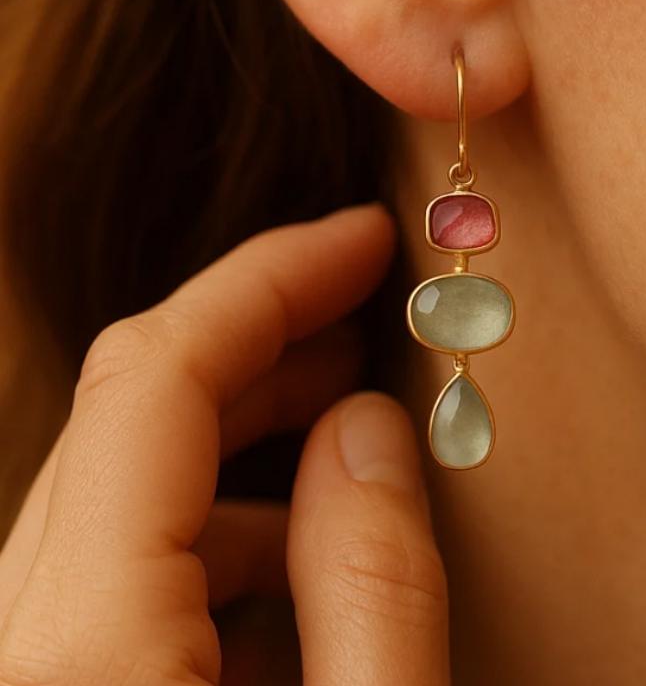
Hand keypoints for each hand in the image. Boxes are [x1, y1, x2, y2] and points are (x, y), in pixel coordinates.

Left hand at [0, 203, 451, 684]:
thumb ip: (373, 587)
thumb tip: (364, 429)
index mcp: (82, 656)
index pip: (154, 379)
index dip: (269, 279)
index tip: (362, 239)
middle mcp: (17, 654)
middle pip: (126, 422)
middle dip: (264, 347)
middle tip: (366, 321)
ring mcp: (25, 673)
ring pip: (114, 501)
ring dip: (239, 447)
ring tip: (350, 444)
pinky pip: (109, 581)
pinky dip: (208, 539)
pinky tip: (296, 569)